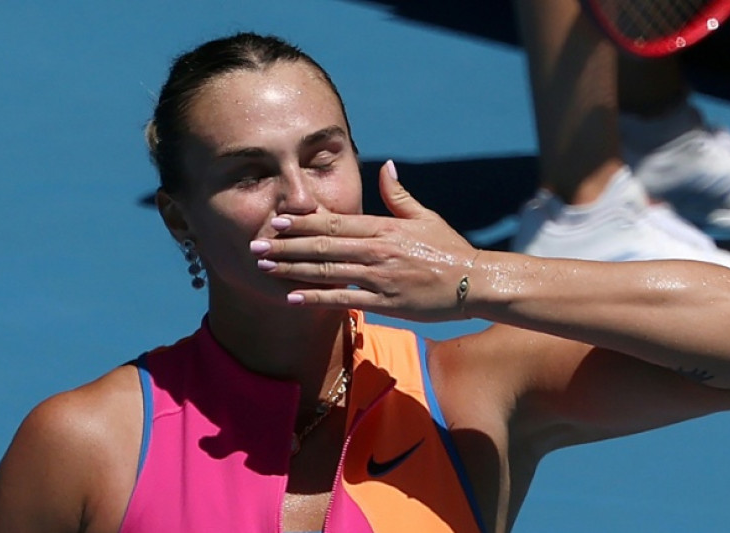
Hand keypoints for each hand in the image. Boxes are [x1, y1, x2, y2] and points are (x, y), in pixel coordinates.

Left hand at [250, 160, 480, 321]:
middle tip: (255, 244)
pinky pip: (344, 299)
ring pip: (327, 271)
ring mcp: (380, 277)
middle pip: (322, 246)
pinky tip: (293, 297)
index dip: (301, 221)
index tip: (276, 219)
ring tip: (265, 266)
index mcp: (383, 227)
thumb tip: (385, 166)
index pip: (334, 222)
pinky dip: (317, 298)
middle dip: (285, 245)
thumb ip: (398, 195)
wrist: (474, 282)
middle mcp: (377, 250)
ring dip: (292, 269)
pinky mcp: (385, 302)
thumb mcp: (425, 216)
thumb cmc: (449, 248)